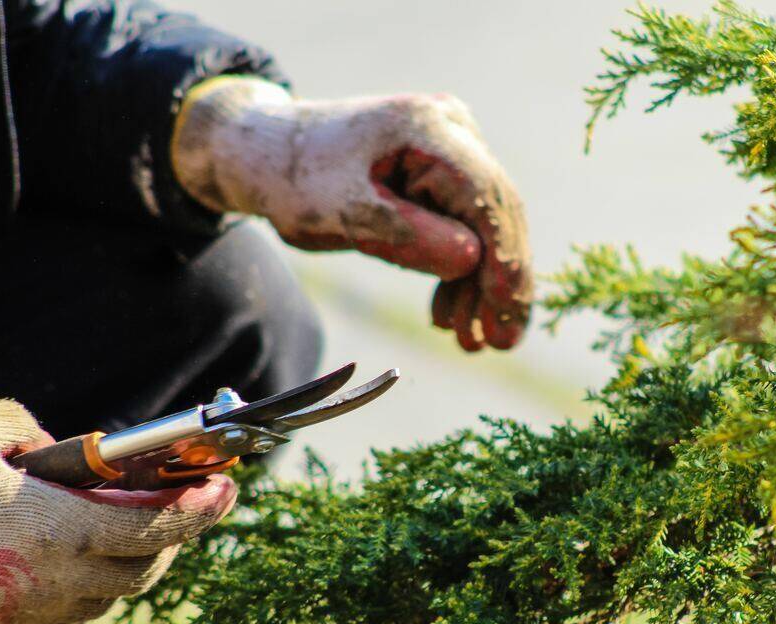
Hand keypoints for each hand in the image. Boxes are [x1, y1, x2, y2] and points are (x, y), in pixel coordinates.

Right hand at [0, 398, 235, 623]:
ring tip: (130, 531)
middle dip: (173, 538)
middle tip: (184, 506)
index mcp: (61, 530)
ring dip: (127, 568)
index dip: (202, 508)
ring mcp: (19, 618)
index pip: (159, 526)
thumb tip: (59, 450)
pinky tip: (71, 569)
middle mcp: (53, 583)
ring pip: (103, 602)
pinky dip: (81, 595)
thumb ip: (32, 429)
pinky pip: (59, 621)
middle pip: (142, 571)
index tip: (229, 489)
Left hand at [172, 77, 532, 351]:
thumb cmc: (297, 180)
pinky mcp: (443, 173)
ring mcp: (452, 148)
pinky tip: (450, 314)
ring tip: (470, 342)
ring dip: (480, 286)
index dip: (504, 257)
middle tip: (500, 343)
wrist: (268, 155)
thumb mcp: (343, 214)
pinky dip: (459, 272)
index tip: (507, 312)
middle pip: (495, 212)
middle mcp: (452, 129)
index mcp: (427, 128)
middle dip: (500, 282)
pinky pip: (465, 225)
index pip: (485, 195)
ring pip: (485, 225)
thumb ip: (407, 236)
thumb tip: (472, 261)